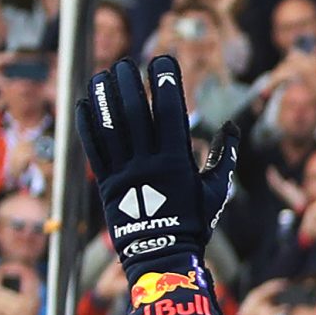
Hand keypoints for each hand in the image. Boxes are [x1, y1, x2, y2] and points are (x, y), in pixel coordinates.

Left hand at [77, 57, 239, 269]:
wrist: (162, 254)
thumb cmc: (194, 223)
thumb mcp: (216, 191)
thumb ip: (223, 158)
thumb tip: (232, 129)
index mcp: (175, 162)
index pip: (169, 112)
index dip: (165, 83)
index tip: (162, 60)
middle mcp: (146, 163)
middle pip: (134, 113)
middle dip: (129, 83)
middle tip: (126, 63)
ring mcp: (123, 173)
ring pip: (109, 127)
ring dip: (104, 96)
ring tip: (102, 74)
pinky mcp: (105, 183)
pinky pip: (93, 148)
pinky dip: (86, 124)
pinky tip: (83, 103)